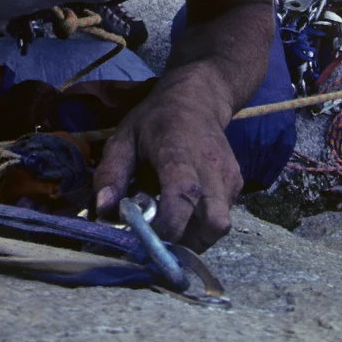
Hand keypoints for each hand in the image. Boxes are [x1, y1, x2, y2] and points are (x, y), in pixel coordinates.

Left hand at [92, 67, 243, 251]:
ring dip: (195, 239)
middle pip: (212, 223)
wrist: (199, 98)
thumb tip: (104, 212)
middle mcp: (211, 167)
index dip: (168, 228)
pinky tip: (185, 215)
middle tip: (160, 241)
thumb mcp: (124, 138)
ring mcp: (228, 176)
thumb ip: (111, 174)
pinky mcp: (236, 184)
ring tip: (171, 230)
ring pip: (220, 226)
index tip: (145, 238)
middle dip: (185, 243)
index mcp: (180, 154)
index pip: (184, 198)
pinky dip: (204, 227)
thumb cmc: (156, 120)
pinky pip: (223, 217)